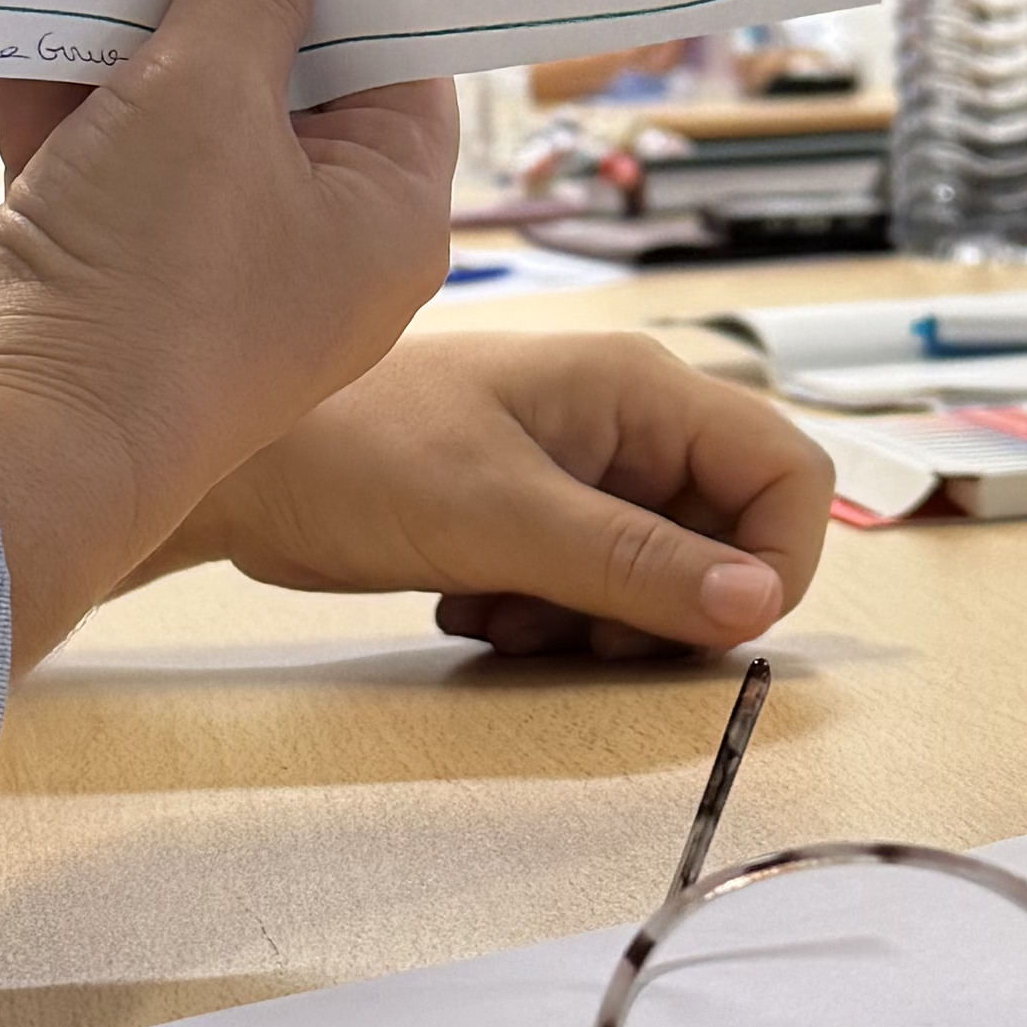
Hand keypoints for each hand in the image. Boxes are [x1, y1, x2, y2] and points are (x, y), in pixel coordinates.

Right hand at [0, 0, 453, 661]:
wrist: (12, 442)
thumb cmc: (154, 277)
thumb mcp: (208, 93)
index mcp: (388, 215)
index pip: (400, 62)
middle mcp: (311, 246)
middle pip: (286, 80)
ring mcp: (203, 264)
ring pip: (180, 114)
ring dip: (134, 27)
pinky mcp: (109, 274)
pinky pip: (100, 155)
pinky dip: (66, 89)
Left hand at [177, 331, 831, 657]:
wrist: (239, 473)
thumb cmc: (354, 456)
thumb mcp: (502, 517)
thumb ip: (634, 563)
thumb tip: (756, 607)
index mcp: (639, 389)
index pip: (787, 470)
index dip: (777, 561)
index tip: (713, 629)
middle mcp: (625, 424)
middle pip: (729, 535)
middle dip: (670, 607)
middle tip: (586, 637)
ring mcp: (581, 471)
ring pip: (663, 575)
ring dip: (603, 623)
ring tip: (512, 617)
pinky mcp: (536, 516)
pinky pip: (596, 590)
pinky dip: (553, 620)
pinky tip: (476, 607)